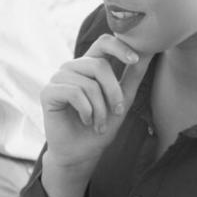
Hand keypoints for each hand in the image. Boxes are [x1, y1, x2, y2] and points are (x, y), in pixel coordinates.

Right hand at [39, 35, 149, 172]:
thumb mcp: (122, 100)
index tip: (135, 59)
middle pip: (99, 64)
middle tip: (117, 112)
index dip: (120, 46)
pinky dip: (86, 111)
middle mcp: (72, 68)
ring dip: (100, 109)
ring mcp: (58, 78)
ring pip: (89, 83)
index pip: (103, 42)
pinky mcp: (48, 92)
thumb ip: (133, 76)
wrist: (81, 154)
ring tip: (99, 124)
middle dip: (114, 92)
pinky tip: (86, 121)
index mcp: (89, 65)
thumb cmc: (100, 127)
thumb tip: (148, 52)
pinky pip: (74, 93)